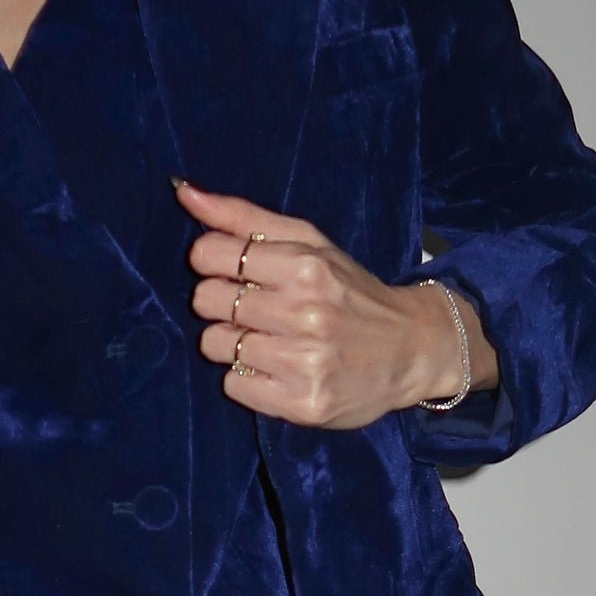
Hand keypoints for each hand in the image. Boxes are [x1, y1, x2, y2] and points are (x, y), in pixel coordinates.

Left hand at [175, 183, 497, 429]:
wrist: (412, 350)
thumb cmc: (350, 291)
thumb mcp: (309, 244)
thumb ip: (244, 219)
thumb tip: (183, 192)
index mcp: (307, 267)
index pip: (210, 255)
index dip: (210, 263)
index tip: (233, 272)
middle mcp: (306, 314)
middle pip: (206, 302)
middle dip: (220, 304)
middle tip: (254, 309)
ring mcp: (305, 362)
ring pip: (215, 345)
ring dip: (232, 343)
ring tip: (268, 341)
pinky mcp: (302, 404)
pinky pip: (234, 385)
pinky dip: (246, 378)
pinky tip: (276, 369)